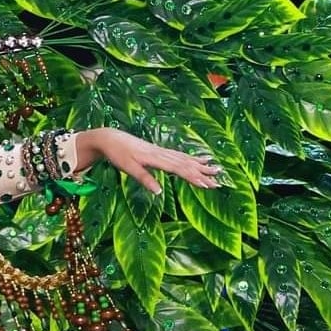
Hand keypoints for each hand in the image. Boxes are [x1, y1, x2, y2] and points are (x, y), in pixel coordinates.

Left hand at [75, 127, 221, 193]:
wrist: (110, 138)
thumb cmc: (117, 154)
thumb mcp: (128, 168)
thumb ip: (144, 179)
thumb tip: (159, 192)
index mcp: (155, 159)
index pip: (179, 169)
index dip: (193, 178)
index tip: (207, 185)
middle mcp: (161, 154)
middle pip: (186, 164)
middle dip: (203, 173)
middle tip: (219, 181)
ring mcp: (161, 151)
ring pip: (184, 158)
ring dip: (200, 165)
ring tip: (216, 168)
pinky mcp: (159, 151)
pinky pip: (179, 155)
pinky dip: (191, 158)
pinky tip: (199, 159)